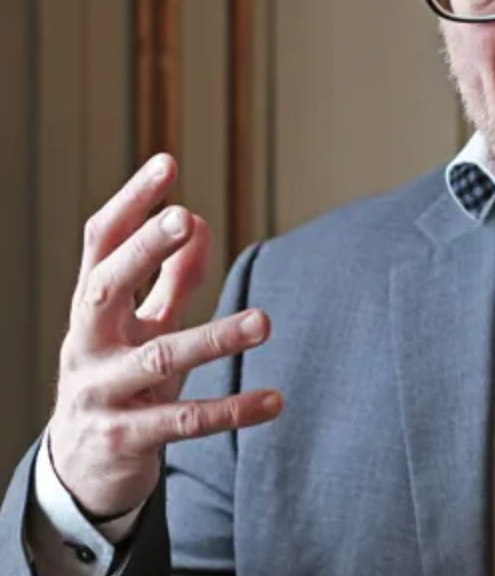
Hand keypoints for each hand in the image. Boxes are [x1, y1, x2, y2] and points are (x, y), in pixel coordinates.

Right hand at [48, 154, 282, 518]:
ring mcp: (101, 392)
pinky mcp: (126, 437)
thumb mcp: (143, 325)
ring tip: (265, 321)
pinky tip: (274, 400)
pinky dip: (233, 410)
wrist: (82, 468)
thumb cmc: (121, 378)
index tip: (166, 163)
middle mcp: (87, 344)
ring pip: (158, 358)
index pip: (100, 244)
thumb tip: (199, 220)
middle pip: (105, 287)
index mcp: (92, 309)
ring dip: (214, 337)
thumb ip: (170, 278)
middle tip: (182, 218)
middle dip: (142, 251)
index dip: (130, 203)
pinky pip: (184, 421)